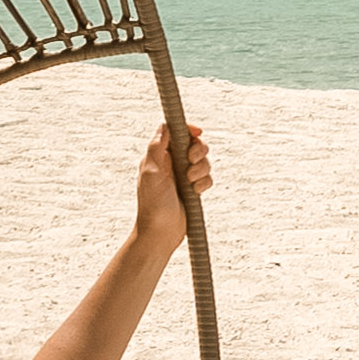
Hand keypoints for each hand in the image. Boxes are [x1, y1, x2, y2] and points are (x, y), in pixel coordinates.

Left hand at [136, 122, 210, 254]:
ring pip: (203, 161)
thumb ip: (156, 148)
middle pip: (193, 143)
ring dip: (202, 169)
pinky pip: (207, 177)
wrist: (161, 233)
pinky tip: (196, 192)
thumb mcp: (150, 173)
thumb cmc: (152, 205)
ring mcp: (183, 175)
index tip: (197, 132)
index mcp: (158, 156)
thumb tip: (164, 126)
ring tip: (190, 182)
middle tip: (192, 162)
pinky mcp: (193, 188)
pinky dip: (204, 183)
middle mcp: (171, 163)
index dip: (188, 129)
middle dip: (198, 151)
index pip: (175, 132)